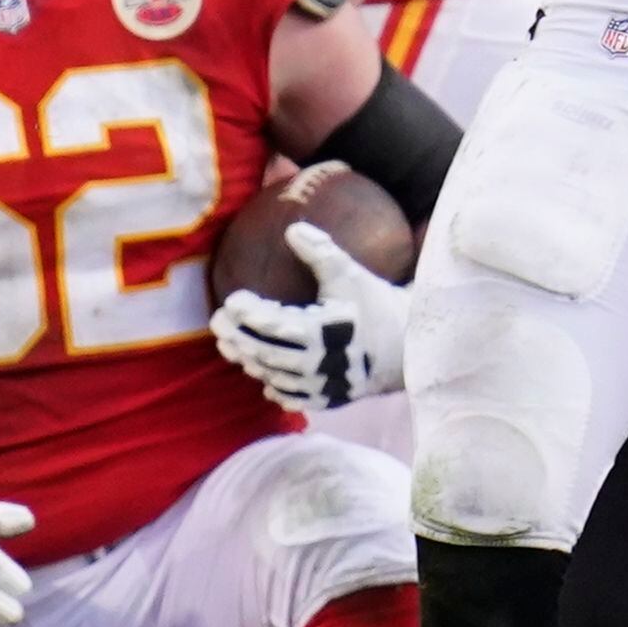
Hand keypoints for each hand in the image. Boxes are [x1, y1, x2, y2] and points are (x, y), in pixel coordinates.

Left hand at [210, 223, 406, 409]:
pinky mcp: (328, 398)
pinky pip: (291, 397)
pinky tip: (262, 375)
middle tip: (218, 321)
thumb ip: (321, 252)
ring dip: (247, 360)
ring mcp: (322, 384)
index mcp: (322, 331)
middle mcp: (318, 362)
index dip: (247, 313)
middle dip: (237, 337)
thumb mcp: (351, 274)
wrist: (409, 346)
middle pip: (264, 353)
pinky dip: (273, 386)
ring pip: (272, 375)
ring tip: (230, 343)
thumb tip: (293, 228)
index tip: (232, 299)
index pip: (272, 325)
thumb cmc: (376, 304)